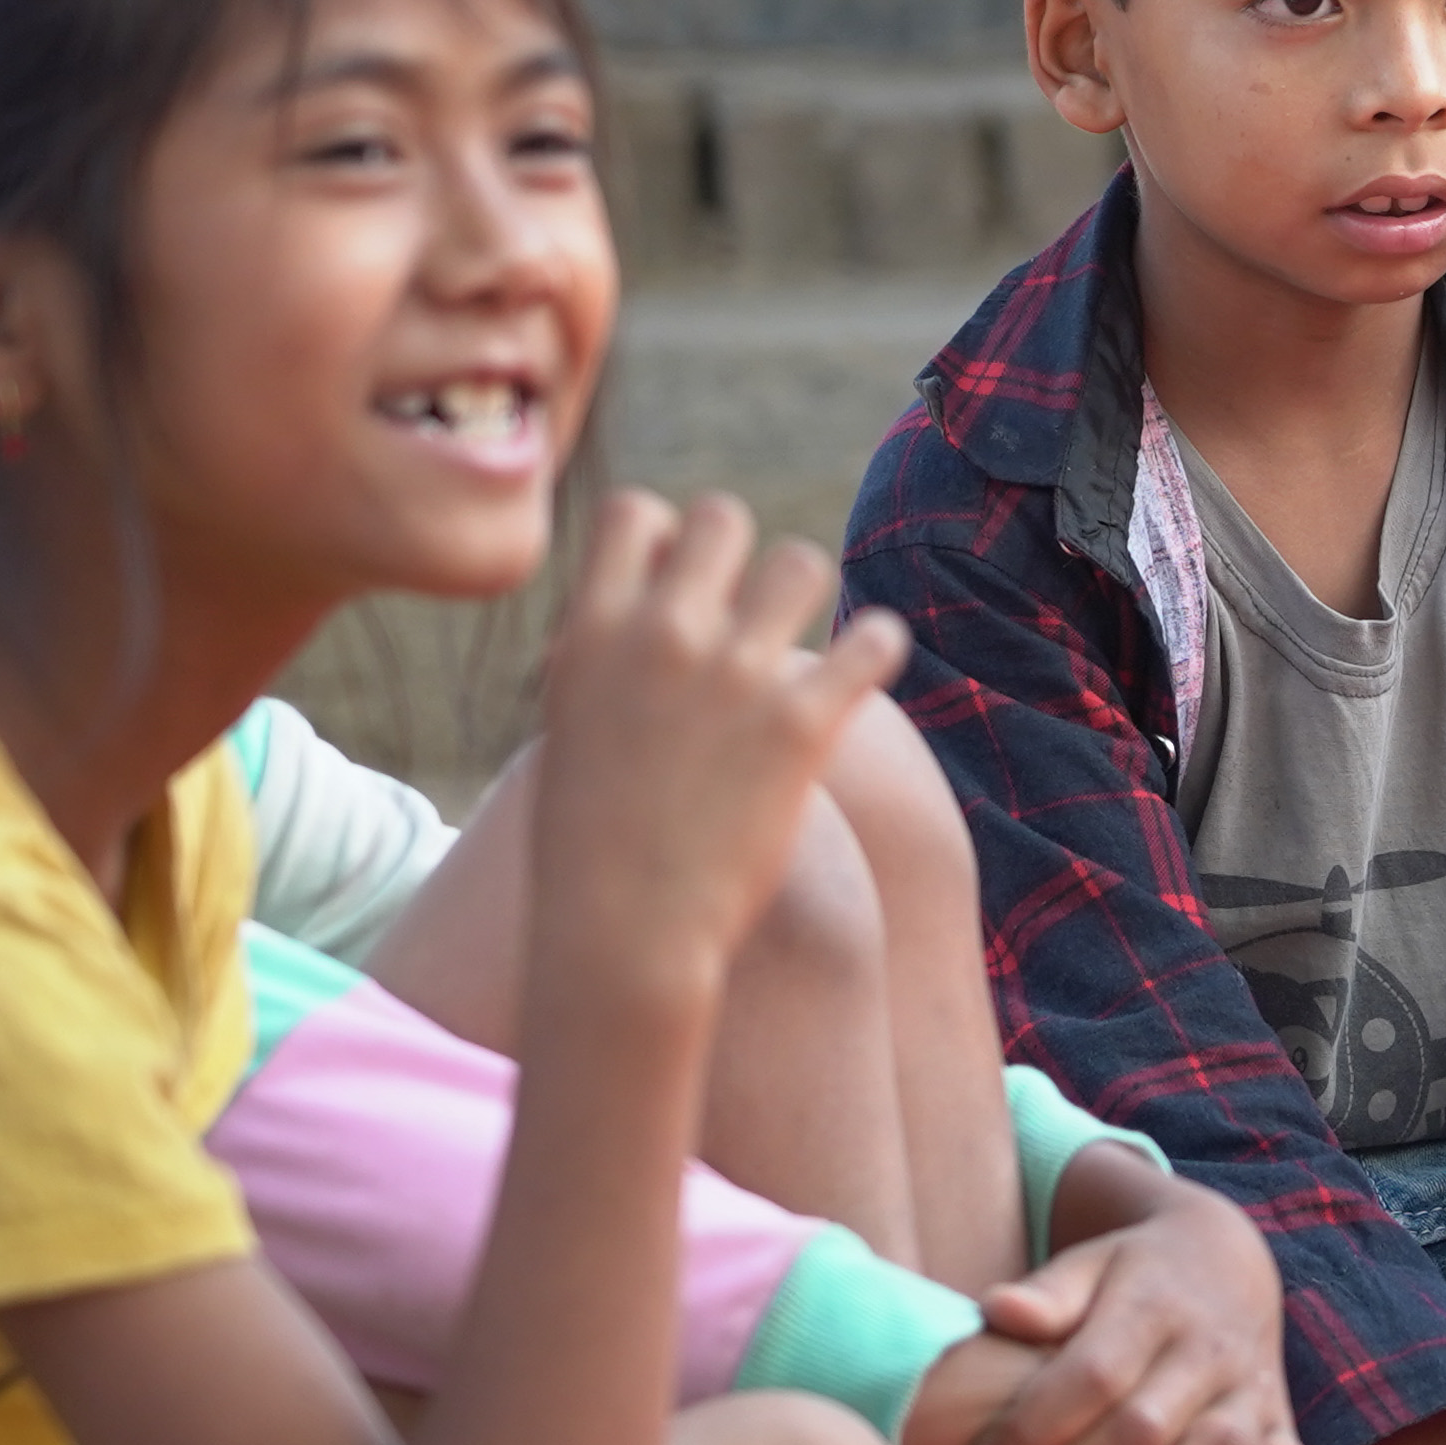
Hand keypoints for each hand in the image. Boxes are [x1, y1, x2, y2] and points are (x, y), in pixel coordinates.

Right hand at [523, 494, 909, 1021]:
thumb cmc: (587, 844)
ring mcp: (735, 675)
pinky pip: (873, 640)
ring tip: (805, 645)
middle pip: (726, 516)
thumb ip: (605, 651)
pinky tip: (861, 674)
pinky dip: (877, 650)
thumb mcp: (568, 722)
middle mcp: (663, 634)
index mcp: (593, 630)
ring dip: (807, 597)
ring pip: (802, 562)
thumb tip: (644, 600)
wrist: (621, 934)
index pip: (636, 510)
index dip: (667, 538)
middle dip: (742, 558)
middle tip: (750, 615)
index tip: (681, 587)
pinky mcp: (800, 724)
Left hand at [970, 1161, 1306, 1444]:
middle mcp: (1210, 1347)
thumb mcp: (1090, 1265)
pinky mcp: (1281, 1424)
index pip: (1094, 1372)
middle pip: (1146, 1426)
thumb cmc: (1133, 1278)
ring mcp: (1252, 1387)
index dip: (1037, 1424)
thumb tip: (997, 1309)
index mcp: (1154, 1303)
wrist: (1227, 1262)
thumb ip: (1048, 1294)